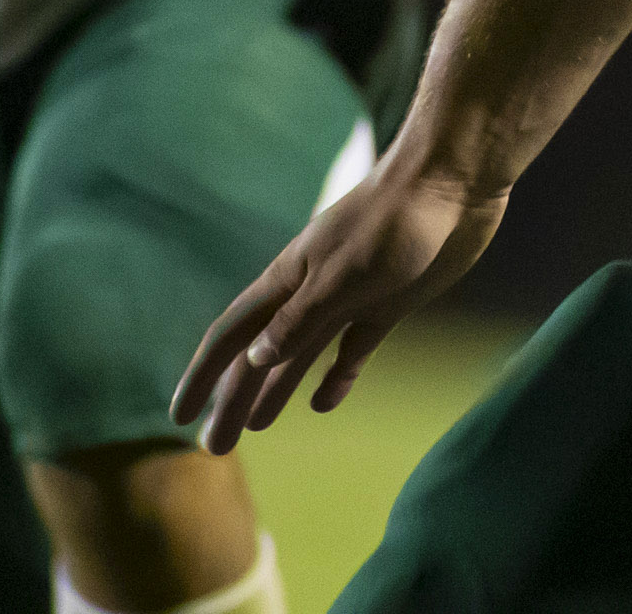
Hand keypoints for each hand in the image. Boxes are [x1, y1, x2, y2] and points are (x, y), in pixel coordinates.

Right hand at [173, 159, 505, 454]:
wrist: (453, 184)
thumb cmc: (394, 222)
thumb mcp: (341, 275)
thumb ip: (299, 319)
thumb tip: (254, 359)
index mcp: (288, 281)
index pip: (232, 336)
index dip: (202, 377)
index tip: (178, 417)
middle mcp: (310, 293)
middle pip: (261, 356)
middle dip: (234, 399)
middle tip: (215, 448)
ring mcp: (349, 299)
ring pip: (300, 356)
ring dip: (275, 391)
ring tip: (253, 428)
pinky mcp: (387, 304)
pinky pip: (352, 349)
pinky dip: (337, 376)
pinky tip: (324, 402)